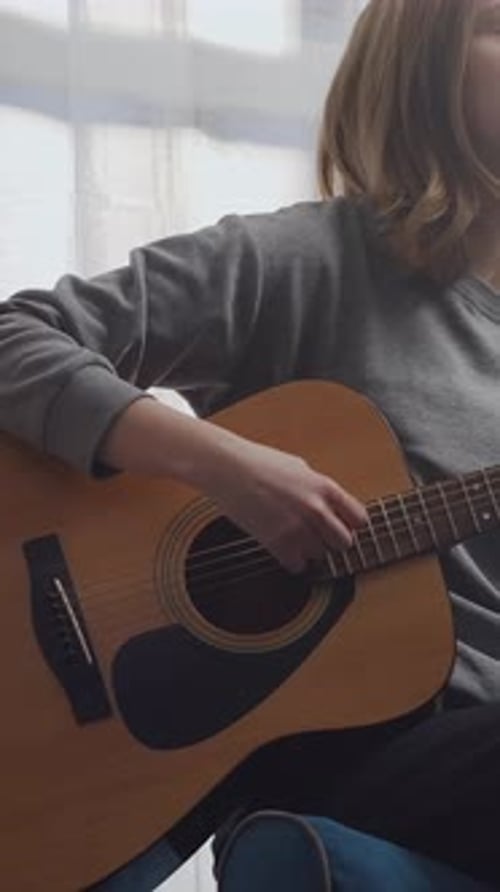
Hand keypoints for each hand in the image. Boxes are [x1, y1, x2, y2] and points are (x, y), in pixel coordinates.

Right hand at [204, 436, 367, 574]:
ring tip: (295, 538)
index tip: (342, 526)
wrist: (227, 468)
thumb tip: (330, 504)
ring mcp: (297, 527)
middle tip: (319, 536)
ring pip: (320, 556)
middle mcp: (316, 509)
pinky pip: (298, 566)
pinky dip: (292, 561)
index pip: (359, 519)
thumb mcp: (299, 467)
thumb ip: (318, 487)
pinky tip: (283, 548)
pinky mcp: (277, 542)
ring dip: (310, 551)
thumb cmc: (259, 461)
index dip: (351, 524)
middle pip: (344, 543)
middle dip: (332, 541)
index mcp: (325, 487)